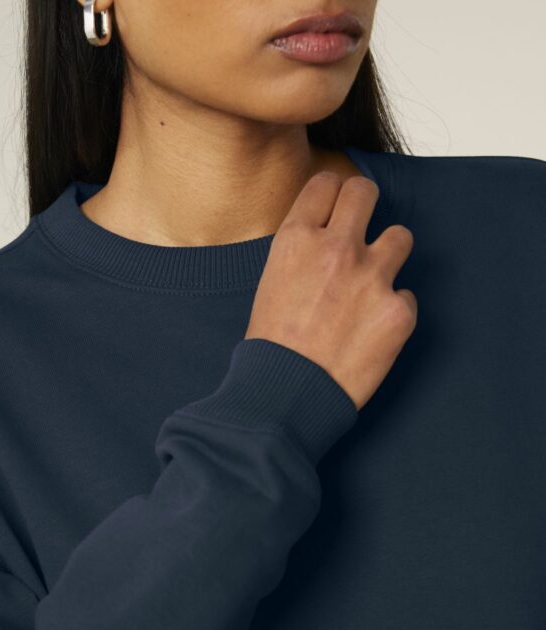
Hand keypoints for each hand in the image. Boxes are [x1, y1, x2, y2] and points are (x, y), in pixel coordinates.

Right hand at [245, 170, 416, 410]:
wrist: (285, 397)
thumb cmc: (270, 351)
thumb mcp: (269, 286)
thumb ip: (300, 256)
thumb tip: (322, 244)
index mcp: (296, 241)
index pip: (326, 185)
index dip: (331, 197)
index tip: (334, 211)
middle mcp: (336, 249)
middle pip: (365, 192)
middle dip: (363, 207)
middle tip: (359, 232)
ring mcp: (372, 278)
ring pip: (400, 236)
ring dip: (388, 256)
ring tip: (371, 286)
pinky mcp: (399, 311)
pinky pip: (407, 296)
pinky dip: (393, 312)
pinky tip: (371, 333)